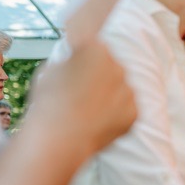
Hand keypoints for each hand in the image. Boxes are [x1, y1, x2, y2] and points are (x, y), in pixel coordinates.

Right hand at [27, 39, 135, 158]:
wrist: (61, 138)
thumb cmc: (49, 102)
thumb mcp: (51, 69)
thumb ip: (71, 60)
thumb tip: (78, 59)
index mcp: (96, 50)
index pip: (96, 45)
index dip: (87, 54)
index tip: (83, 61)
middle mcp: (118, 67)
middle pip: (112, 66)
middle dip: (101, 75)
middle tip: (82, 91)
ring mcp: (129, 90)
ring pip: (121, 88)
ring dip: (110, 94)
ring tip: (88, 110)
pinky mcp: (134, 112)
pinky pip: (126, 108)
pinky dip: (116, 114)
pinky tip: (97, 121)